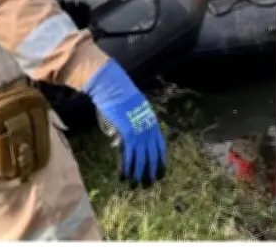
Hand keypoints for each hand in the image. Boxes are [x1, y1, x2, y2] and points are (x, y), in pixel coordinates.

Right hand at [82, 60, 166, 185]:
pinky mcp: (128, 135)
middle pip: (153, 156)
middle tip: (149, 184)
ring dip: (139, 175)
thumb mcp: (132, 112)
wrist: (114, 89)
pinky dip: (126, 168)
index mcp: (153, 123)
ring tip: (135, 186)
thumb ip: (132, 127)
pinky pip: (129, 156)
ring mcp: (140, 133)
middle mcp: (149, 130)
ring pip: (142, 160)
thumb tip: (120, 142)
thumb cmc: (120, 97)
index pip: (161, 147)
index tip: (161, 172)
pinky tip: (123, 177)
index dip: (161, 161)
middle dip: (152, 172)